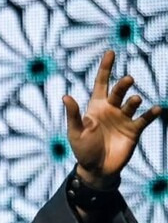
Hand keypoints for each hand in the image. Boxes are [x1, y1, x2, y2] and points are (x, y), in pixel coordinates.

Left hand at [63, 50, 161, 187]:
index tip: (110, 52)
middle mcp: (111, 109)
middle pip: (119, 91)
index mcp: (96, 107)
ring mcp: (123, 119)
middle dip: (123, 84)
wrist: (96, 170)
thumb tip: (65, 96)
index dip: (105, 68)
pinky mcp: (133, 130)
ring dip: (134, 100)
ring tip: (135, 100)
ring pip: (131, 103)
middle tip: (127, 80)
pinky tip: (156, 109)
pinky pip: (144, 119)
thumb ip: (72, 115)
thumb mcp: (75, 133)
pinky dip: (151, 114)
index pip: (101, 83)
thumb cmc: (83, 150)